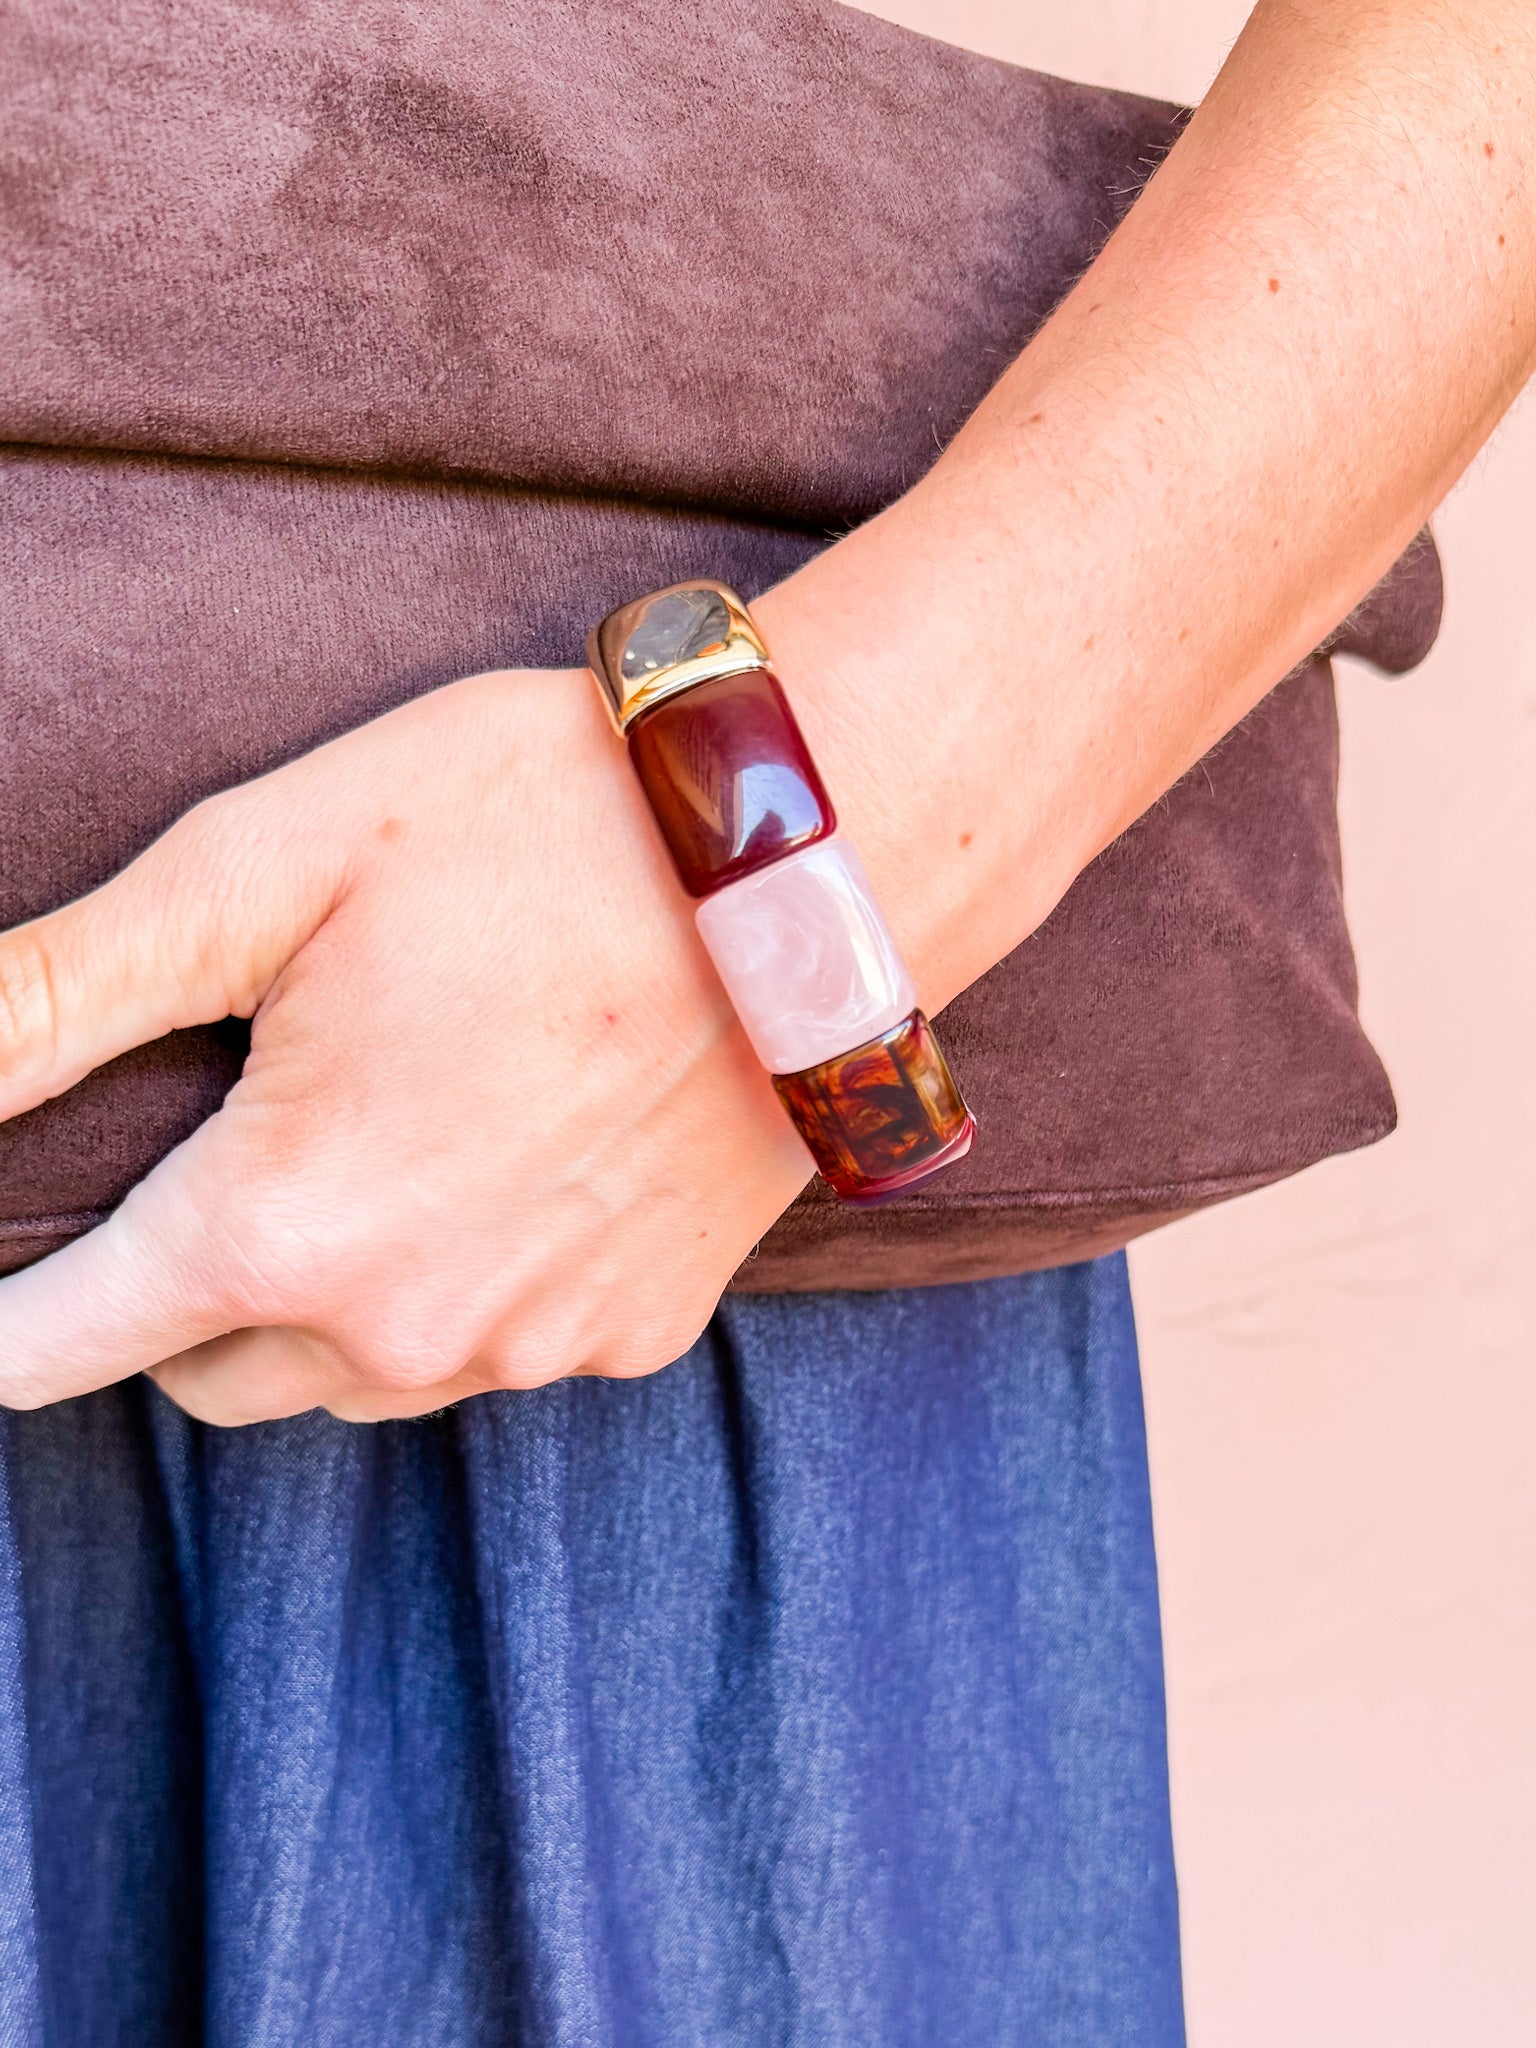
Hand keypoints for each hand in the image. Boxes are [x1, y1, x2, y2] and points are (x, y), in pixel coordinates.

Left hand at [0, 667, 810, 1422]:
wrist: (808, 863)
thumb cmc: (533, 830)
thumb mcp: (260, 869)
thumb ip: (53, 995)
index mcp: (281, 1225)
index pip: (61, 1345)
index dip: (3, 1316)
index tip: (0, 1289)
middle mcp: (404, 1327)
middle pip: (205, 1374)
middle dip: (172, 1294)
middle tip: (222, 1149)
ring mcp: (534, 1343)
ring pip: (351, 1377)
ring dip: (320, 1299)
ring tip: (372, 1146)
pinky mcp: (638, 1329)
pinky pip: (491, 1350)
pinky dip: (460, 1289)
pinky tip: (503, 1164)